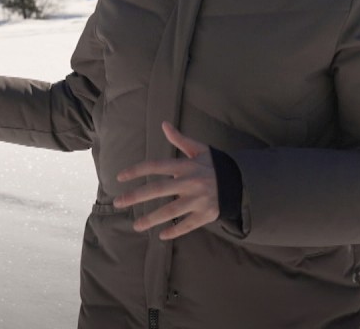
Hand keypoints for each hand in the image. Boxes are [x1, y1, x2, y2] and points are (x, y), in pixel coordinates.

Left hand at [113, 121, 219, 239]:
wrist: (240, 182)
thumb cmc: (213, 165)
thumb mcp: (199, 149)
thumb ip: (180, 139)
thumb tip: (164, 124)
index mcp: (186, 165)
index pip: (156, 166)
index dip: (137, 171)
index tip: (120, 177)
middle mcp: (190, 182)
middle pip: (158, 189)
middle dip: (136, 196)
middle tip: (118, 203)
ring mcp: (198, 200)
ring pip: (170, 210)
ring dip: (151, 219)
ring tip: (136, 225)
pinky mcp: (206, 214)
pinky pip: (188, 225)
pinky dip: (175, 231)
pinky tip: (162, 235)